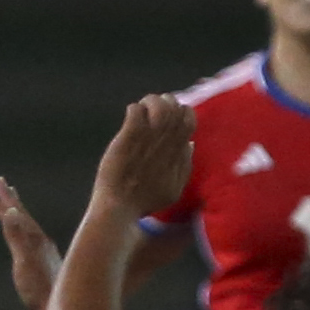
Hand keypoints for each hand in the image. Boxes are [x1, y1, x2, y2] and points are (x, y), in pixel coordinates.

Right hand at [0, 177, 60, 309]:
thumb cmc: (39, 290)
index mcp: (35, 238)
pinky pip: (30, 238)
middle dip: (8, 200)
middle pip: (22, 215)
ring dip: (16, 213)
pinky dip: (22, 230)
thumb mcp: (23, 263)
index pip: (15, 214)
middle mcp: (41, 241)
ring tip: (11, 205)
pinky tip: (25, 237)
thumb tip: (10, 211)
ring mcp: (45, 252)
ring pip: (27, 226)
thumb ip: (16, 237)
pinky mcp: (46, 263)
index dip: (0, 202)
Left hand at [93, 94, 194, 216]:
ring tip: (140, 112)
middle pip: (174, 106)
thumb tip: (190, 144)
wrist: (120, 207)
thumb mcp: (174, 188)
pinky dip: (133, 110)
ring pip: (157, 102)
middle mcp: (166, 141)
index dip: (179, 111)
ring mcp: (147, 138)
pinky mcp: (128, 137)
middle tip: (150, 111)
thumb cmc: (145, 202)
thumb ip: (184, 165)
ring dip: (149, 102)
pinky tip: (128, 119)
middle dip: (164, 102)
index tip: (166, 119)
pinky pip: (135, 110)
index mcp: (178, 150)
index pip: (188, 116)